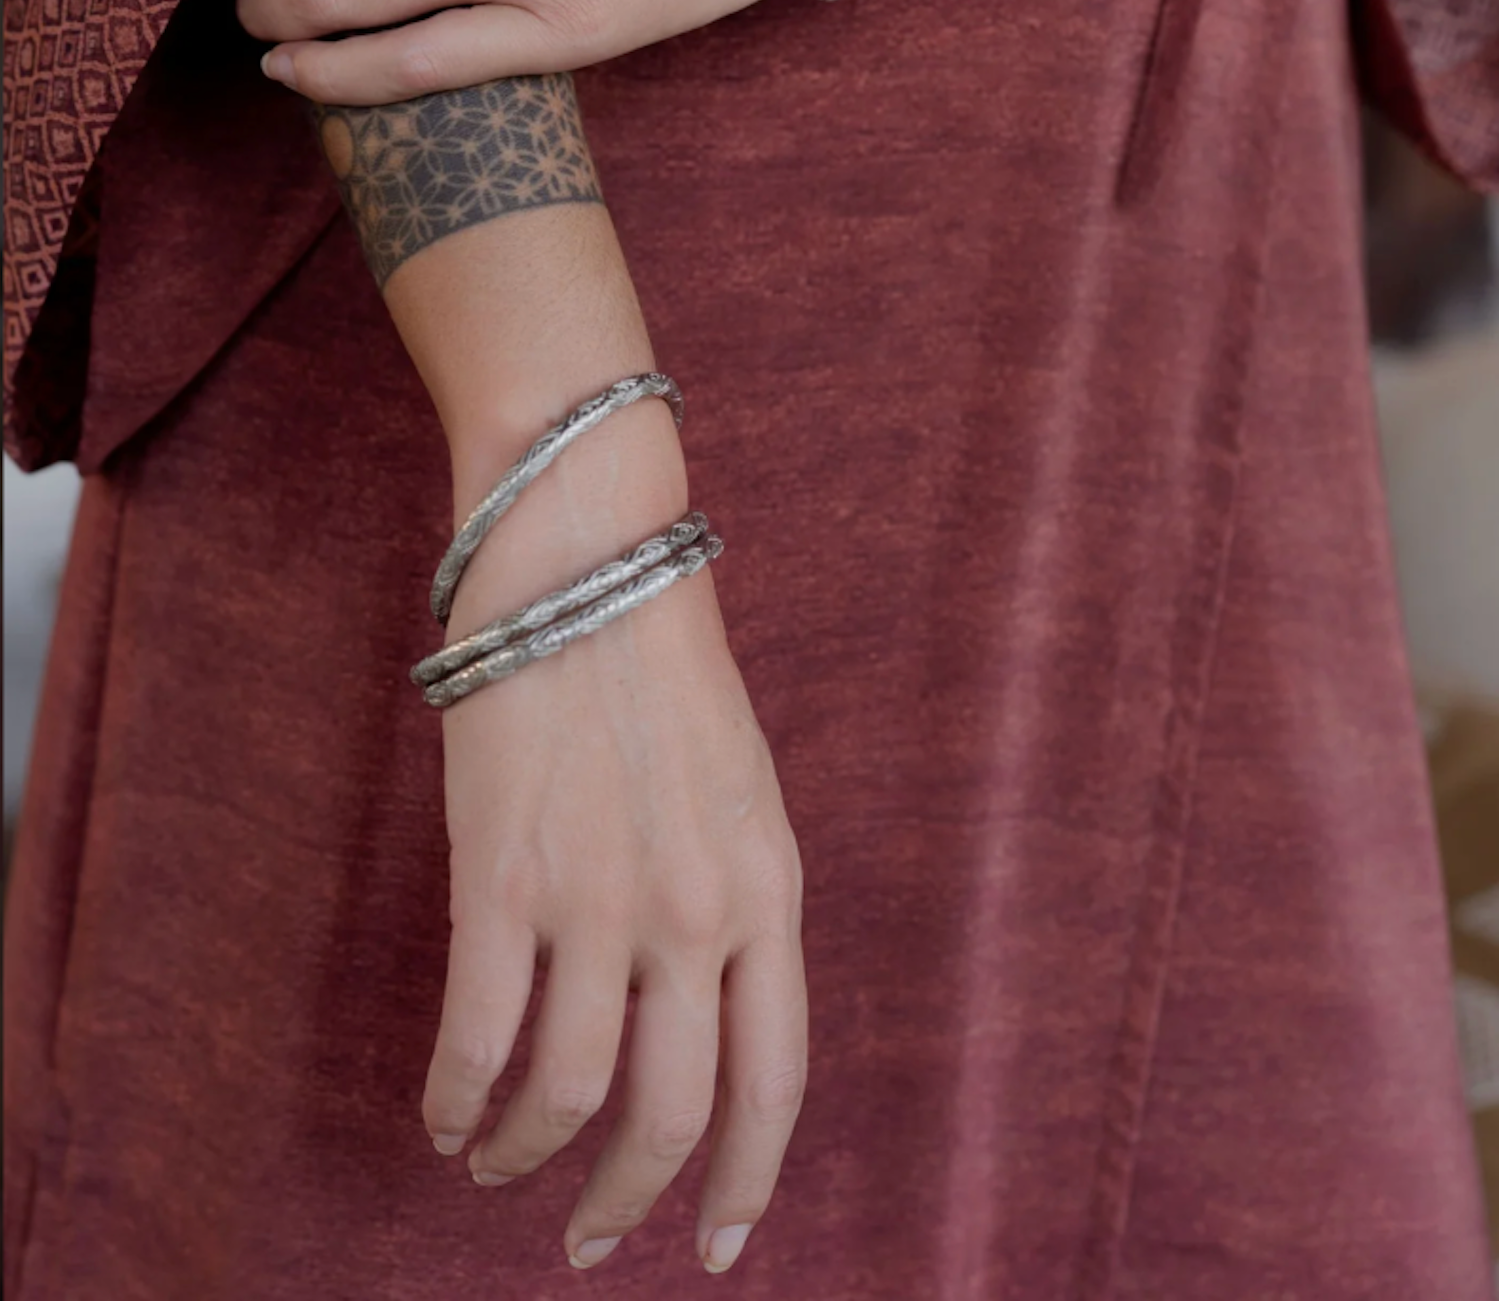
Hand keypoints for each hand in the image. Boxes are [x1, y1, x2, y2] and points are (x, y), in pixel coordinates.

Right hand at [429, 411, 806, 1275]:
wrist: (590, 566)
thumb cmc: (665, 671)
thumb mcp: (746, 794)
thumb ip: (736, 906)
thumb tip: (697, 1015)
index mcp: (770, 892)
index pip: (775, 1081)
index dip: (747, 1183)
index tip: (715, 1244)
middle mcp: (695, 914)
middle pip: (667, 1112)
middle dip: (624, 1201)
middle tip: (589, 1239)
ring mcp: (598, 900)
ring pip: (565, 1095)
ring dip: (523, 1154)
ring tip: (495, 1165)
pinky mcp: (501, 880)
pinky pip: (475, 1036)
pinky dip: (453, 1098)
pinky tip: (441, 1113)